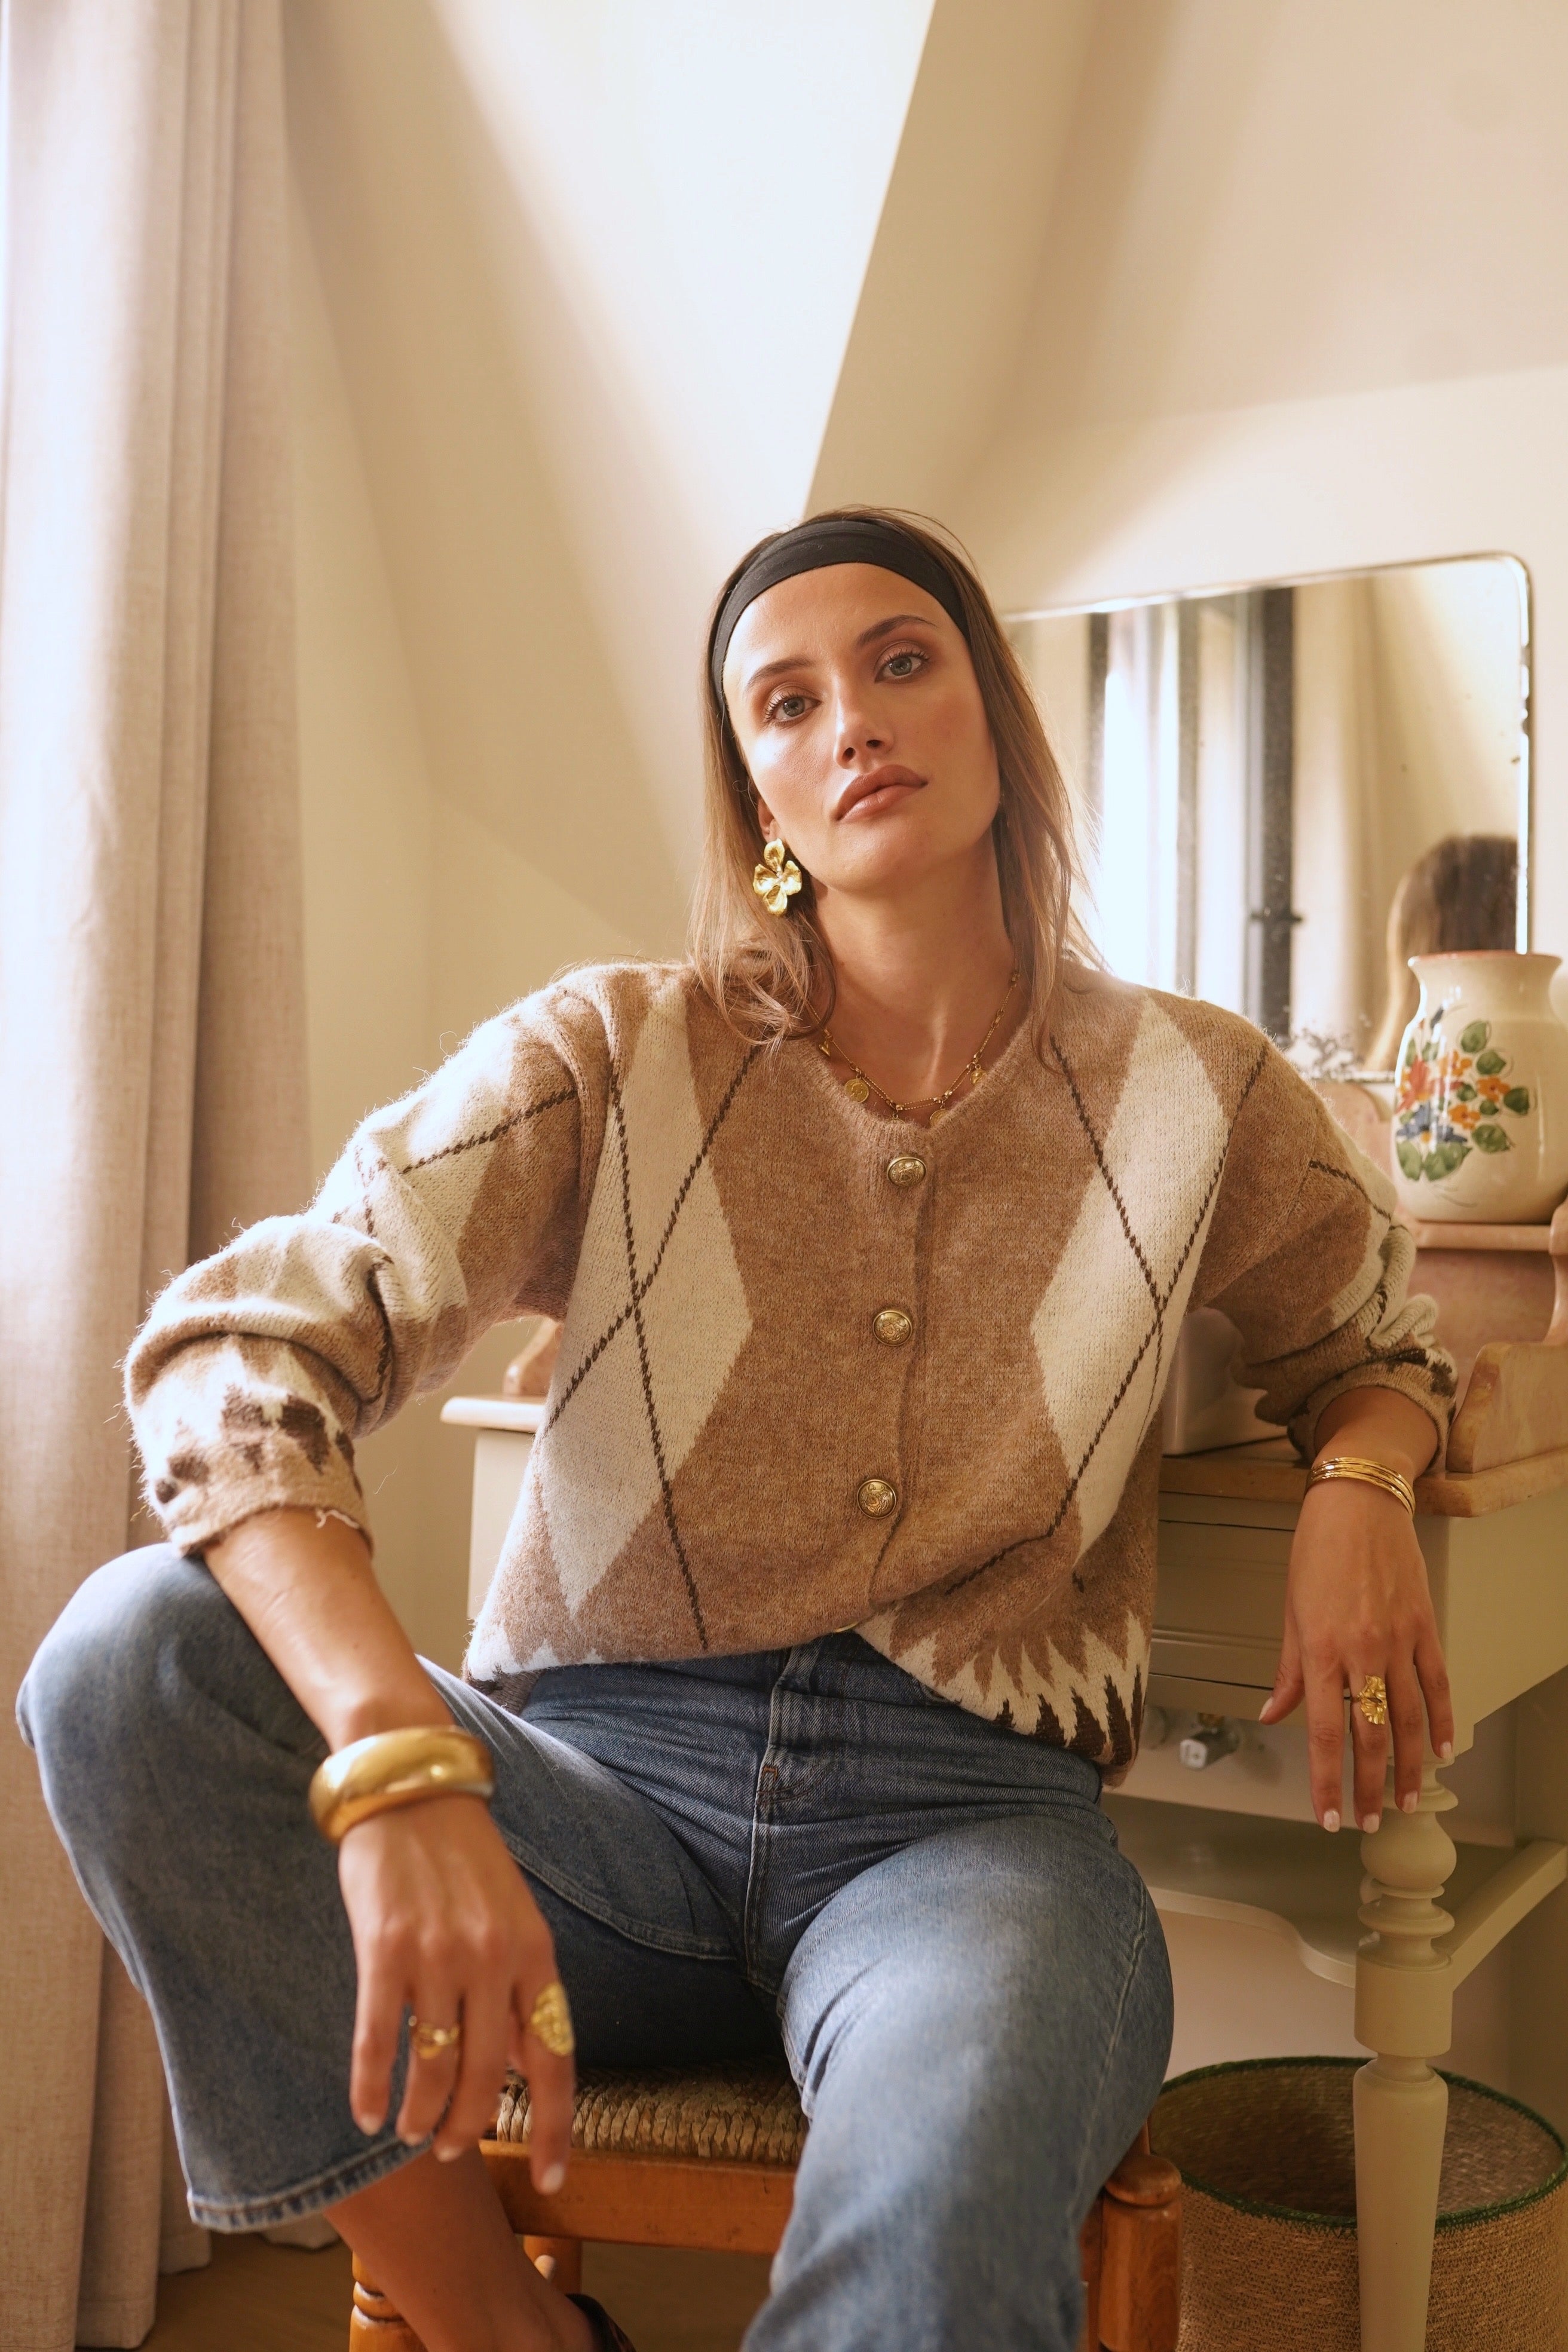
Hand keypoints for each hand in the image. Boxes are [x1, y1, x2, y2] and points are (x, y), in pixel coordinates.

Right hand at [337, 1793, 573, 2188]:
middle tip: (449, 2146)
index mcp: (535, 1952)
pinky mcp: (385, 1948)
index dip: (558, 2125)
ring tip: (410, 2130)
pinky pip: (380, 2041)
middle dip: (469, 2128)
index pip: (557, 2058)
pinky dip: (371, 2087)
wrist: (411, 1785)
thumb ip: (521, 1987)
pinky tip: (365, 2111)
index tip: (554, 2176)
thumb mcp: (513, 1917)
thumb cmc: (461, 1858)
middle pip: (490, 2078)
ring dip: (421, 2115)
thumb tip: (527, 2062)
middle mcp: (493, 1958)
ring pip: (435, 2067)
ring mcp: (439, 1954)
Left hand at [1260, 1477, 1453, 1830]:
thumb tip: (1271, 1713)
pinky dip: (1441, 1721)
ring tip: (1404, 1800)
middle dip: (1369, 1786)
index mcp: (1320, 1650)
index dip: (1326, 1780)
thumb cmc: (1316, 1552)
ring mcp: (1397, 1641)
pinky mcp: (1424, 1628)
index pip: (1322, 1732)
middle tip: (1368, 1821)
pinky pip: (1437, 1684)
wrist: (1358, 1504)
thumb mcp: (1290, 1611)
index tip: (1329, 1817)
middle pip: (1370, 1736)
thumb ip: (1287, 1671)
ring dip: (1407, 1767)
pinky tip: (1440, 1751)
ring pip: (1408, 1719)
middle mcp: (1361, 1652)